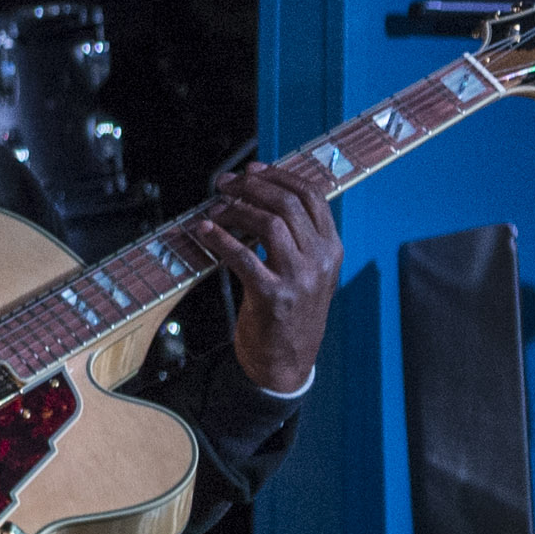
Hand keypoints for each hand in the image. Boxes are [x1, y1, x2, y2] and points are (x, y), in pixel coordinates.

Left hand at [195, 160, 340, 393]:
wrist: (286, 362)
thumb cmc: (288, 311)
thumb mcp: (305, 271)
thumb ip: (295, 237)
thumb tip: (259, 194)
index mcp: (331, 249)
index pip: (311, 196)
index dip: (278, 176)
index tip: (251, 170)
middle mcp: (321, 260)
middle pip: (288, 204)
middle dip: (251, 187)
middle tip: (224, 184)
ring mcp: (299, 279)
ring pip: (269, 223)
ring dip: (235, 210)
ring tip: (214, 210)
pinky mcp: (273, 297)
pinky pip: (244, 257)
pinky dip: (220, 239)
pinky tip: (203, 231)